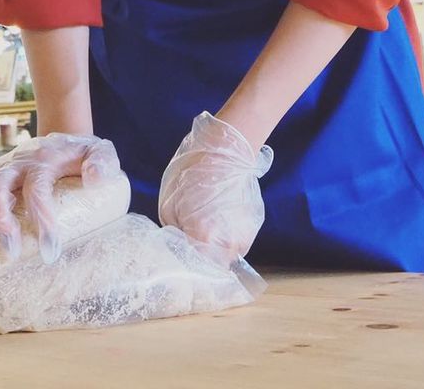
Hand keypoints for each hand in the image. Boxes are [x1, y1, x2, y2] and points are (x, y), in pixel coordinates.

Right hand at [0, 133, 120, 263]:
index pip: (37, 188)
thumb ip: (104, 162)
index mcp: (45, 160)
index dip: (40, 218)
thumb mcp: (101, 152)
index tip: (49, 250)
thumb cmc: (83, 154)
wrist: (64, 138)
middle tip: (12, 251)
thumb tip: (95, 179)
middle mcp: (18, 162)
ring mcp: (2, 167)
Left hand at [158, 112, 272, 266]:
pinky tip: (218, 217)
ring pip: (226, 256)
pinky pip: (237, 240)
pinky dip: (227, 235)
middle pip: (213, 268)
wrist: (225, 150)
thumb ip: (175, 235)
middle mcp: (229, 244)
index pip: (195, 273)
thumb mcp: (169, 206)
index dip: (186, 272)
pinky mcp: (254, 225)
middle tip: (189, 247)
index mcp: (204, 240)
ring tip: (204, 228)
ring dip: (215, 249)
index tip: (178, 268)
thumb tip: (179, 248)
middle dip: (201, 261)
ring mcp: (245, 236)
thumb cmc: (192, 173)